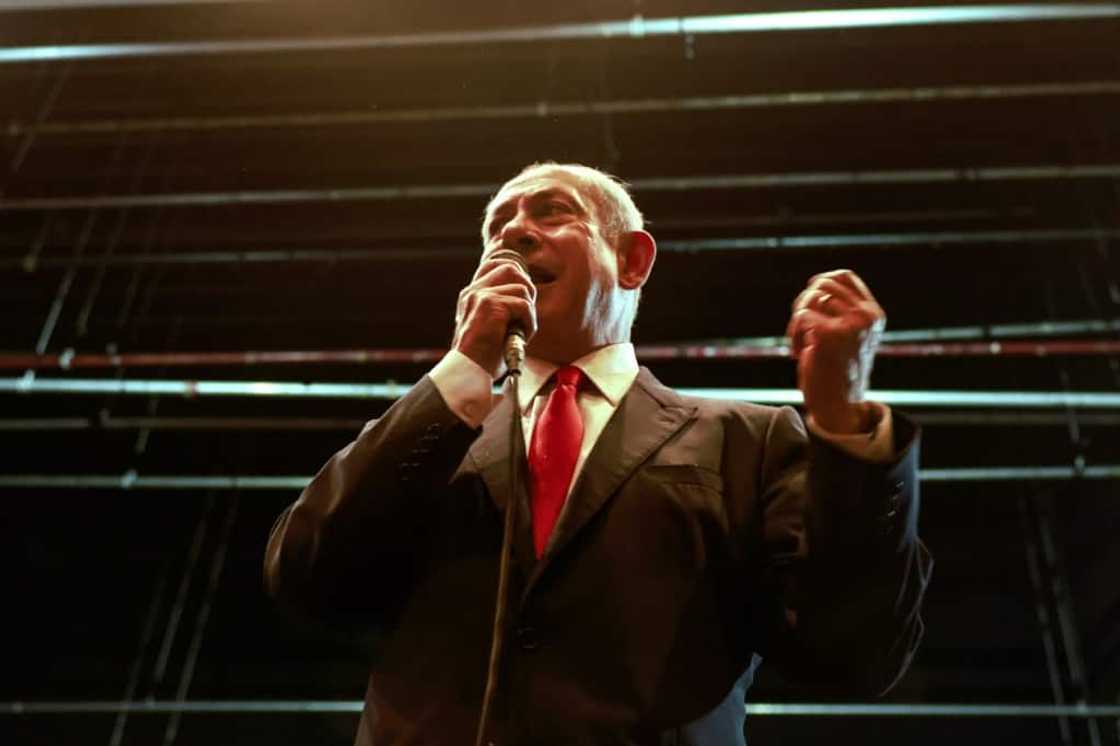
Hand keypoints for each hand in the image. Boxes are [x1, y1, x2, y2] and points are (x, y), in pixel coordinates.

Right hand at [452, 252, 536, 376]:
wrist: (468, 371)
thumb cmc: (482, 357)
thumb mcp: (490, 326)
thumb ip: (500, 308)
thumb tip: (525, 298)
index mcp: (471, 294)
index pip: (494, 265)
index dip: (514, 274)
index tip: (522, 296)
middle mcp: (474, 291)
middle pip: (511, 269)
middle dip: (526, 289)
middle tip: (525, 315)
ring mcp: (481, 296)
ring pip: (522, 288)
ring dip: (528, 312)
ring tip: (520, 331)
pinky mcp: (490, 305)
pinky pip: (524, 306)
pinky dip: (528, 323)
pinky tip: (521, 337)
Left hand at [785, 269, 885, 433]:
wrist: (839, 406)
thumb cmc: (837, 370)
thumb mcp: (849, 334)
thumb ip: (842, 309)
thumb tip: (817, 282)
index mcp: (874, 314)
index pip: (844, 276)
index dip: (821, 283)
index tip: (810, 302)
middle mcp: (866, 317)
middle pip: (822, 284)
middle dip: (805, 303)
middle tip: (803, 328)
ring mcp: (850, 324)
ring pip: (810, 298)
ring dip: (798, 320)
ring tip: (802, 343)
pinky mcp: (829, 334)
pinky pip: (800, 316)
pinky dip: (793, 335)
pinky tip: (800, 353)